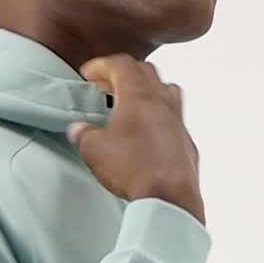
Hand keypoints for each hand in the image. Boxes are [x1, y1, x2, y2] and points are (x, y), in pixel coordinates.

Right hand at [67, 55, 205, 221]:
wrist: (168, 198)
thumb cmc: (133, 169)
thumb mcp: (93, 150)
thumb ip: (83, 134)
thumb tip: (78, 130)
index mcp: (138, 94)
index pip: (120, 64)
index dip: (101, 65)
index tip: (89, 74)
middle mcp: (162, 101)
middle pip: (144, 72)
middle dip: (123, 75)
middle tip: (107, 87)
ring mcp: (178, 120)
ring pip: (165, 91)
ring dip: (146, 92)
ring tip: (130, 106)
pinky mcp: (186, 142)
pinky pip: (173, 120)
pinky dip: (159, 118)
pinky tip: (148, 135)